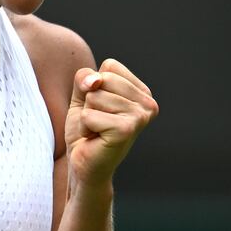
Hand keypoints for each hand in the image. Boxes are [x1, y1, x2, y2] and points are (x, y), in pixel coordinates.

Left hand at [65, 58, 158, 187]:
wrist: (85, 164)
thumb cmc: (87, 128)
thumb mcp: (83, 94)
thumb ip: (86, 77)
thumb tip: (94, 81)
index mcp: (142, 91)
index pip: (110, 66)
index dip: (95, 85)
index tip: (101, 107)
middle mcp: (148, 103)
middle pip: (102, 78)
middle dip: (90, 99)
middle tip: (98, 121)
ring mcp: (140, 117)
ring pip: (94, 96)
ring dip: (87, 115)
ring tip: (97, 130)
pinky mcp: (126, 130)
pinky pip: (88, 114)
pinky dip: (84, 127)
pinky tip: (95, 138)